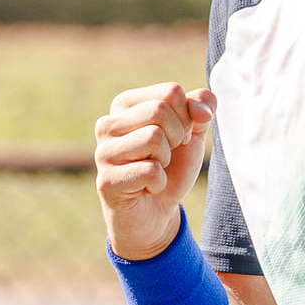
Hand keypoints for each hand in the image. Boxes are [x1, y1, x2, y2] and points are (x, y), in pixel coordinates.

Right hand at [93, 82, 216, 259]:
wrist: (156, 213)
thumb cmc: (172, 168)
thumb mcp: (193, 134)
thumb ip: (201, 110)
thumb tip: (201, 107)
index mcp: (125, 104)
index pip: (170, 92)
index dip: (187, 117)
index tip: (178, 137)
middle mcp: (107, 124)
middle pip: (160, 110)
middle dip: (178, 136)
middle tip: (168, 156)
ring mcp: (102, 152)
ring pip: (154, 138)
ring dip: (166, 160)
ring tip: (154, 170)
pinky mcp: (106, 181)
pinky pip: (150, 171)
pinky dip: (159, 183)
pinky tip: (147, 188)